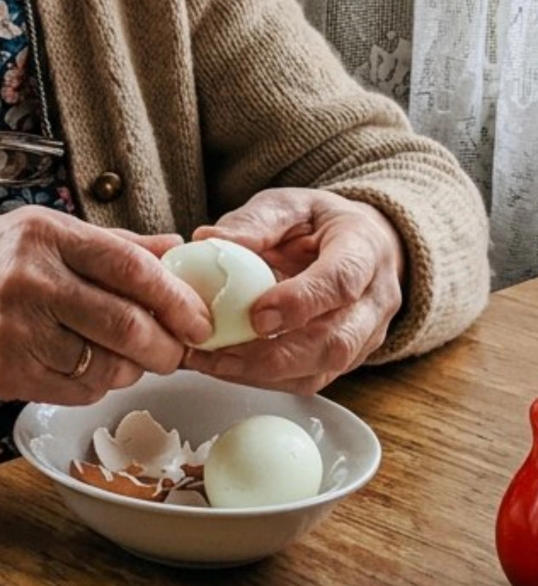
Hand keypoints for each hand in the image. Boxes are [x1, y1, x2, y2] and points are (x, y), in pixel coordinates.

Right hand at [0, 206, 212, 405]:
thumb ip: (110, 244)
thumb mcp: (38, 231)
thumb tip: (176, 250)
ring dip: (131, 369)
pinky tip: (90, 367)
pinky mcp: (4, 372)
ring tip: (129, 356)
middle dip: (166, 346)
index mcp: (44, 236)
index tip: (199, 317)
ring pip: (104, 366)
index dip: (176, 298)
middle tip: (178, 349)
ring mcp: (14, 332)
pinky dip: (97, 384)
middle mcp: (29, 281)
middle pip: (124, 325)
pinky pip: (75, 389)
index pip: (130, 267)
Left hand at [183, 188, 404, 393]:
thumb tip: (210, 239)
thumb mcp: (289, 205)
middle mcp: (375, 298)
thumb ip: (256, 222)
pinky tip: (227, 368)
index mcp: (364, 249)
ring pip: (323, 368)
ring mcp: (366, 334)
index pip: (342, 281)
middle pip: (337, 340)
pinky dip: (264, 379)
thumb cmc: (318, 224)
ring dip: (264, 372)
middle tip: (222, 353)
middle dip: (276, 355)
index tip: (257, 315)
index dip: (301, 303)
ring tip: (214, 363)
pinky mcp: (347, 358)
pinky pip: (309, 380)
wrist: (355, 245)